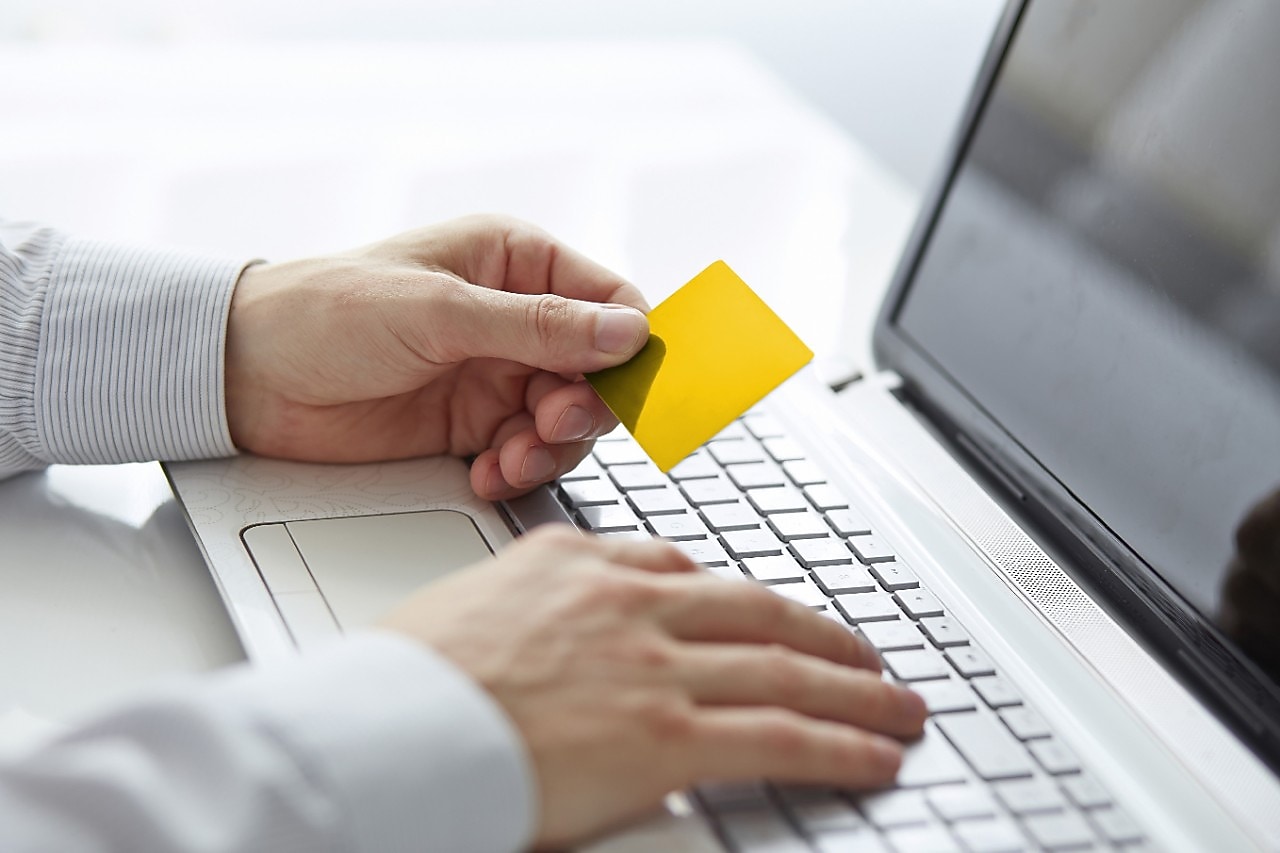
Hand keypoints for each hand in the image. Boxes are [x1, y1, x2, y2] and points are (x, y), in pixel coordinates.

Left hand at [224, 215, 648, 498]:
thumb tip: (630, 332)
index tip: (625, 387)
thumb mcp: (439, 312)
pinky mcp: (471, 425)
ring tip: (507, 459)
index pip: (609, 300)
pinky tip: (484, 474)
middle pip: (598, 370)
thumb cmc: (328, 313)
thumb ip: (538, 327)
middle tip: (549, 425)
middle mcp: (515, 318)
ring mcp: (494, 374)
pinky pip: (525, 453)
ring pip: (566, 420)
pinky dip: (516, 470)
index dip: (629, 345)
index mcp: (515, 262)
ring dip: (548, 447)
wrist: (246, 377)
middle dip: (583, 406)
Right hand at [379, 526, 927, 847]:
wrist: (379, 729)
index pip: (682, 567)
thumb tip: (552, 640)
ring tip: (896, 704)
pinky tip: (875, 754)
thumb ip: (532, 611)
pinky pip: (782, 735)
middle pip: (757, 610)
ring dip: (856, 689)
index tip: (765, 613)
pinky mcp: (667, 734)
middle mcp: (627, 601)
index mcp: (576, 563)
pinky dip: (841, 744)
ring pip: (787, 667)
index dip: (739, 596)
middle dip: (823, 635)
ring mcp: (653, 663)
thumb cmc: (400, 682)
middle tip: (862, 655)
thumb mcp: (468, 610)